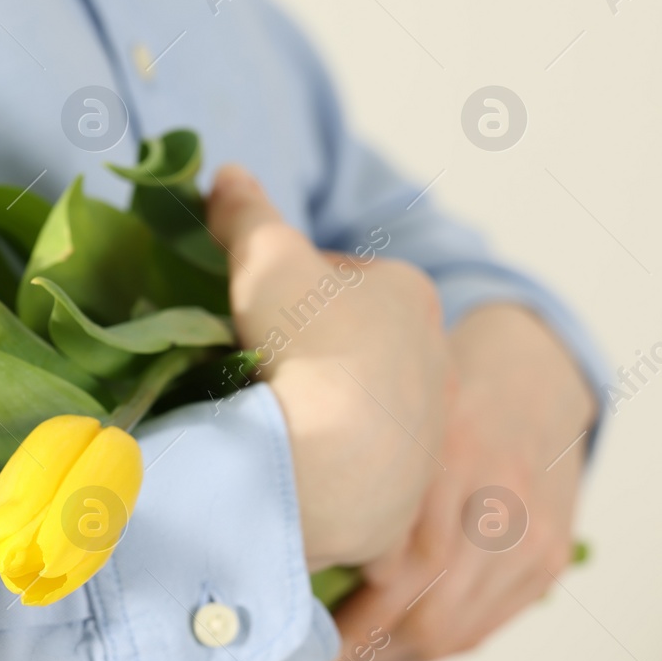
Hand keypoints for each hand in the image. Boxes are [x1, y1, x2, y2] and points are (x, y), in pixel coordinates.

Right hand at [207, 165, 452, 569]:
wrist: (333, 464)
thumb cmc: (306, 344)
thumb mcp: (263, 259)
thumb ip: (244, 214)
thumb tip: (225, 172)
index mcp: (410, 290)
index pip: (340, 276)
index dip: (289, 288)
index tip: (251, 311)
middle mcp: (436, 355)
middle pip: (358, 342)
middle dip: (313, 350)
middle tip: (256, 366)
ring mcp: (428, 426)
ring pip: (364, 405)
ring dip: (323, 407)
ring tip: (270, 418)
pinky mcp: (411, 488)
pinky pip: (363, 465)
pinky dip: (330, 463)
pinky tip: (291, 464)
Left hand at [333, 303, 595, 660]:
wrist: (531, 376)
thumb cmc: (436, 395)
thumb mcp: (390, 415)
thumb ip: (355, 479)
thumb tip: (284, 552)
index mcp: (449, 464)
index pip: (397, 574)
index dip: (347, 619)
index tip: (298, 629)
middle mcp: (498, 509)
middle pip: (428, 616)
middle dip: (364, 649)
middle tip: (313, 654)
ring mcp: (530, 541)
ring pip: (456, 632)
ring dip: (395, 657)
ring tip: (348, 656)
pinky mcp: (549, 562)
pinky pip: (485, 627)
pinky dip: (435, 645)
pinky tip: (395, 644)